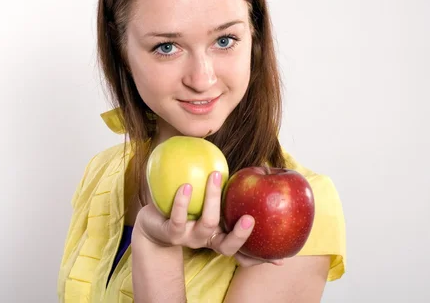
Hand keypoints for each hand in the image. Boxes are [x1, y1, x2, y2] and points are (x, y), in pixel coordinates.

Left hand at [133, 171, 283, 267]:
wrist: (152, 222)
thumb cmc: (187, 209)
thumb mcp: (209, 204)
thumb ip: (229, 195)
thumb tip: (255, 175)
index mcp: (219, 236)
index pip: (241, 249)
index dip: (258, 253)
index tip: (277, 253)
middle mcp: (207, 240)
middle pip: (226, 245)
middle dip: (240, 235)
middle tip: (250, 218)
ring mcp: (189, 238)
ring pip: (206, 224)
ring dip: (212, 200)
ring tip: (214, 175)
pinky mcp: (170, 232)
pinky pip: (178, 218)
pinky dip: (182, 202)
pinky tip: (185, 186)